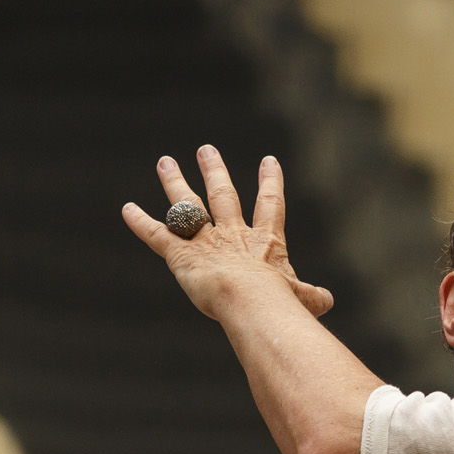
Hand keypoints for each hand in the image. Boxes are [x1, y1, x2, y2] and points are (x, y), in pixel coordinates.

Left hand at [122, 146, 334, 323]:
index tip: (270, 161)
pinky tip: (127, 208)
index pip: (269, 206)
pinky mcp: (180, 255)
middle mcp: (233, 234)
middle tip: (205, 149)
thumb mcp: (303, 299)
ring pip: (187, 206)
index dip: (270, 183)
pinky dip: (140, 222)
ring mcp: (205, 241)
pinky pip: (157, 235)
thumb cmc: (281, 304)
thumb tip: (326, 301)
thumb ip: (311, 297)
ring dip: (175, 182)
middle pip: (222, 195)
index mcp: (265, 242)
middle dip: (213, 171)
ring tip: (165, 162)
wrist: (253, 303)